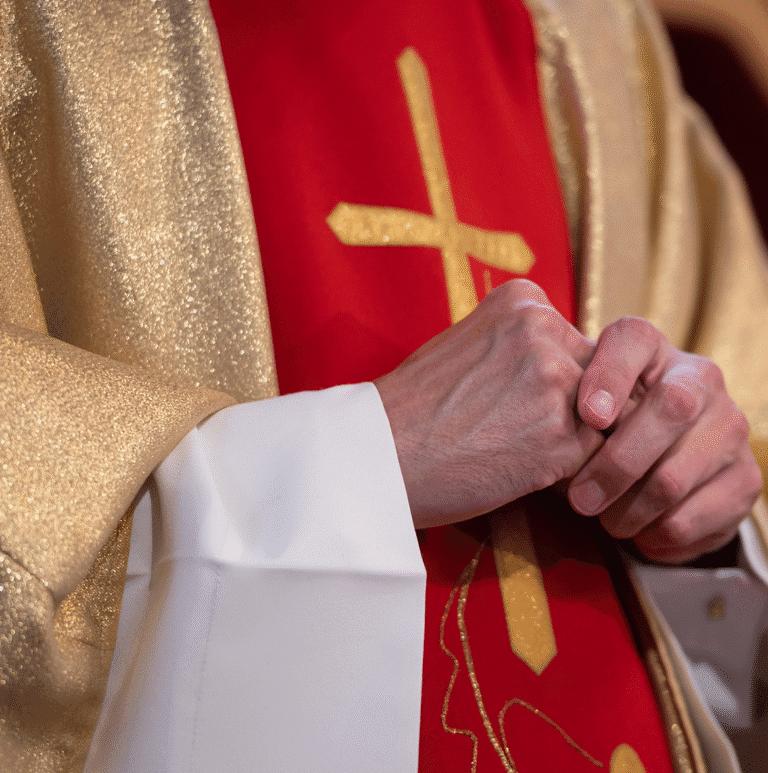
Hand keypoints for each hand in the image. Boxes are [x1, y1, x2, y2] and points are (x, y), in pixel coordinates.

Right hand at [375, 280, 602, 528]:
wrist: (377, 453)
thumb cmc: (413, 408)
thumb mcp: (466, 344)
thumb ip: (519, 345)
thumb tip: (565, 365)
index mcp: (523, 300)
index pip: (576, 344)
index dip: (553, 382)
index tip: (514, 401)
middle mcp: (545, 330)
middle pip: (597, 379)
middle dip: (572, 411)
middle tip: (521, 434)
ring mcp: (556, 382)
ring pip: (600, 421)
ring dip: (570, 444)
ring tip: (515, 453)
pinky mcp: (562, 437)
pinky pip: (592, 458)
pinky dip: (564, 473)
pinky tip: (517, 470)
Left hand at [568, 317, 762, 562]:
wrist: (658, 465)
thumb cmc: (598, 429)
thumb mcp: (575, 407)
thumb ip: (558, 400)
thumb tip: (533, 420)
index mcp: (651, 350)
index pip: (633, 339)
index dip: (610, 375)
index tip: (587, 416)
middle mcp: (700, 379)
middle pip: (671, 408)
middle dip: (617, 464)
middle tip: (580, 500)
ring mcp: (729, 427)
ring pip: (676, 476)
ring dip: (630, 511)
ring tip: (604, 521)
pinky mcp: (744, 478)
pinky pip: (695, 517)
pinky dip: (657, 536)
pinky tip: (638, 535)